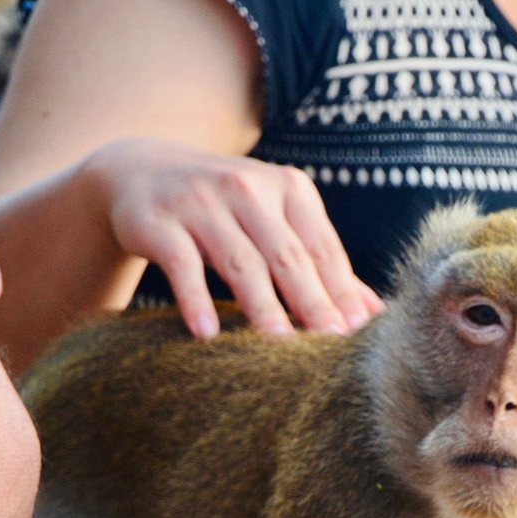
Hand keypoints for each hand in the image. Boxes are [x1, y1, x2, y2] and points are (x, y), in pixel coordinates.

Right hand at [81, 137, 380, 338]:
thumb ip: (321, 264)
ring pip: (241, 262)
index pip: (322, 249)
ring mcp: (201, 202)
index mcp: (289, 188)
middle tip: (330, 344)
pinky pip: (182, 264)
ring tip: (280, 346)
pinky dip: (195, 299)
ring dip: (262, 306)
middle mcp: (248, 188)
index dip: (341, 292)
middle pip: (288, 256)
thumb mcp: (276, 223)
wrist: (140, 171)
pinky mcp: (159, 220)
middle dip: (312, 303)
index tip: (359, 334)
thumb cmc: (227, 210)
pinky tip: (208, 334)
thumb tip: (375, 313)